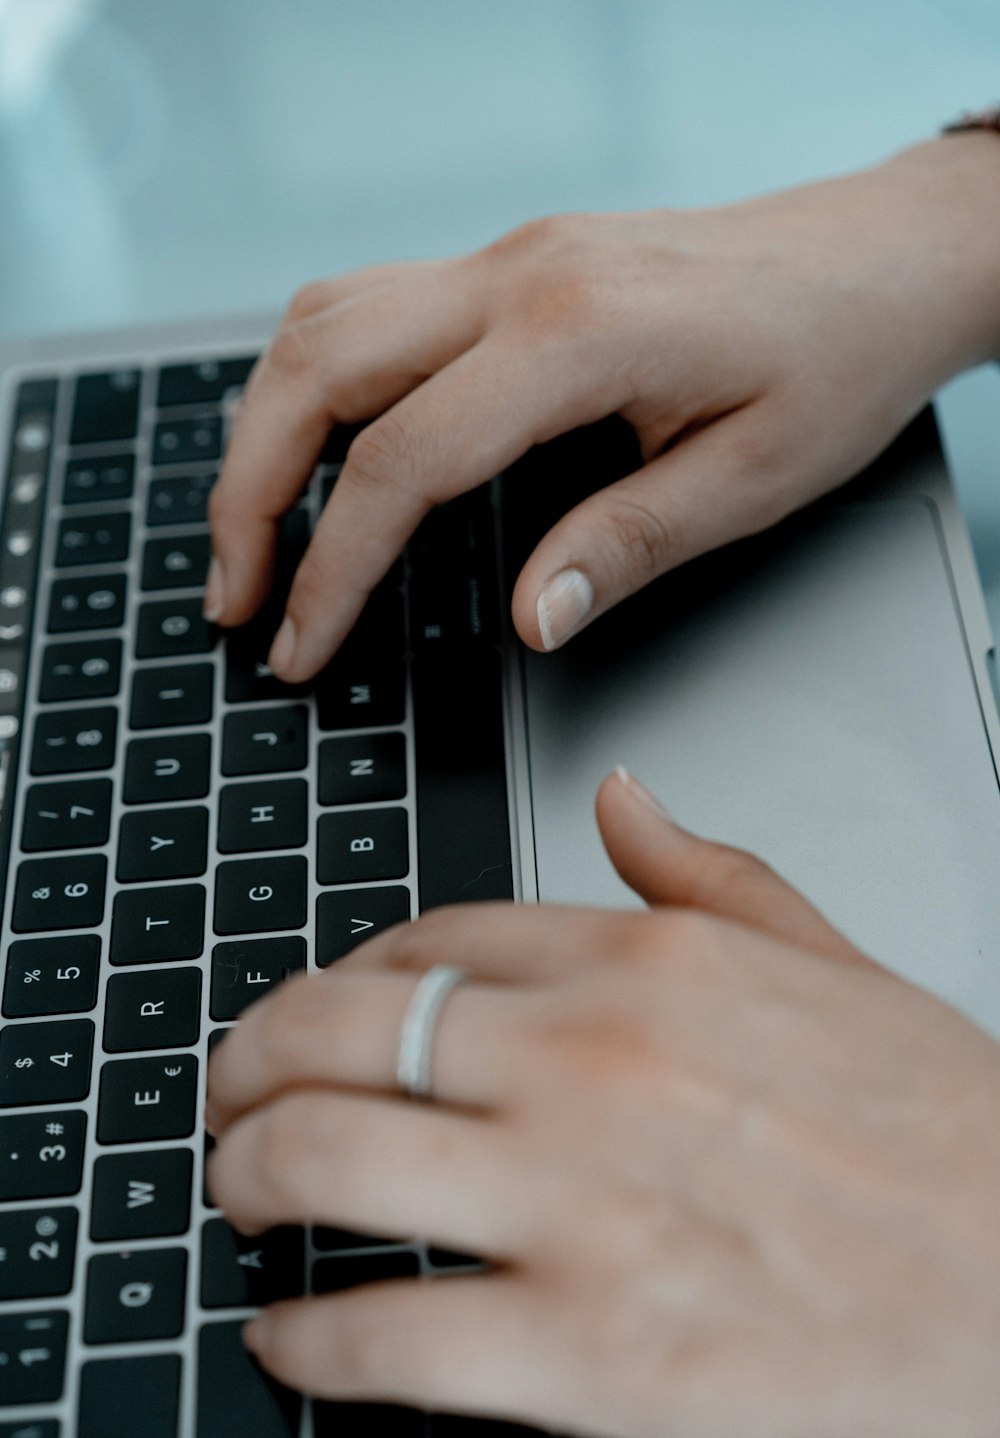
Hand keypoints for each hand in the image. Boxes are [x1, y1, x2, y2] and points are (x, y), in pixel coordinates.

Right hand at [205, 134, 999, 679]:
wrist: (879, 256)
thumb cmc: (836, 358)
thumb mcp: (752, 478)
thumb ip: (626, 546)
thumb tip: (529, 619)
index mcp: (580, 333)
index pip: (402, 458)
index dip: (332, 567)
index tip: (300, 644)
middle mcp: (522, 274)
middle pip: (317, 365)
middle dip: (248, 491)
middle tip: (234, 595)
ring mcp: (510, 256)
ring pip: (324, 318)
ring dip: (265, 427)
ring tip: (253, 534)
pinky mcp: (513, 262)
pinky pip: (370, 303)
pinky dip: (314, 381)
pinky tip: (318, 448)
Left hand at [206, 769, 999, 1437]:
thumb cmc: (955, 1144)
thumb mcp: (835, 966)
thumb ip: (711, 874)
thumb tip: (624, 797)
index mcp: (650, 967)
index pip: (432, 940)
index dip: (340, 974)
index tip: (319, 1008)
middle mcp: (595, 1064)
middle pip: (340, 1031)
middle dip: (248, 1062)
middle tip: (227, 1097)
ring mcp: (582, 1201)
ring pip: (325, 1161)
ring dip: (243, 1180)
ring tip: (233, 1195)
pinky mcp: (592, 1350)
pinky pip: (384, 1334)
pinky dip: (307, 1341)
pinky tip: (289, 1339)